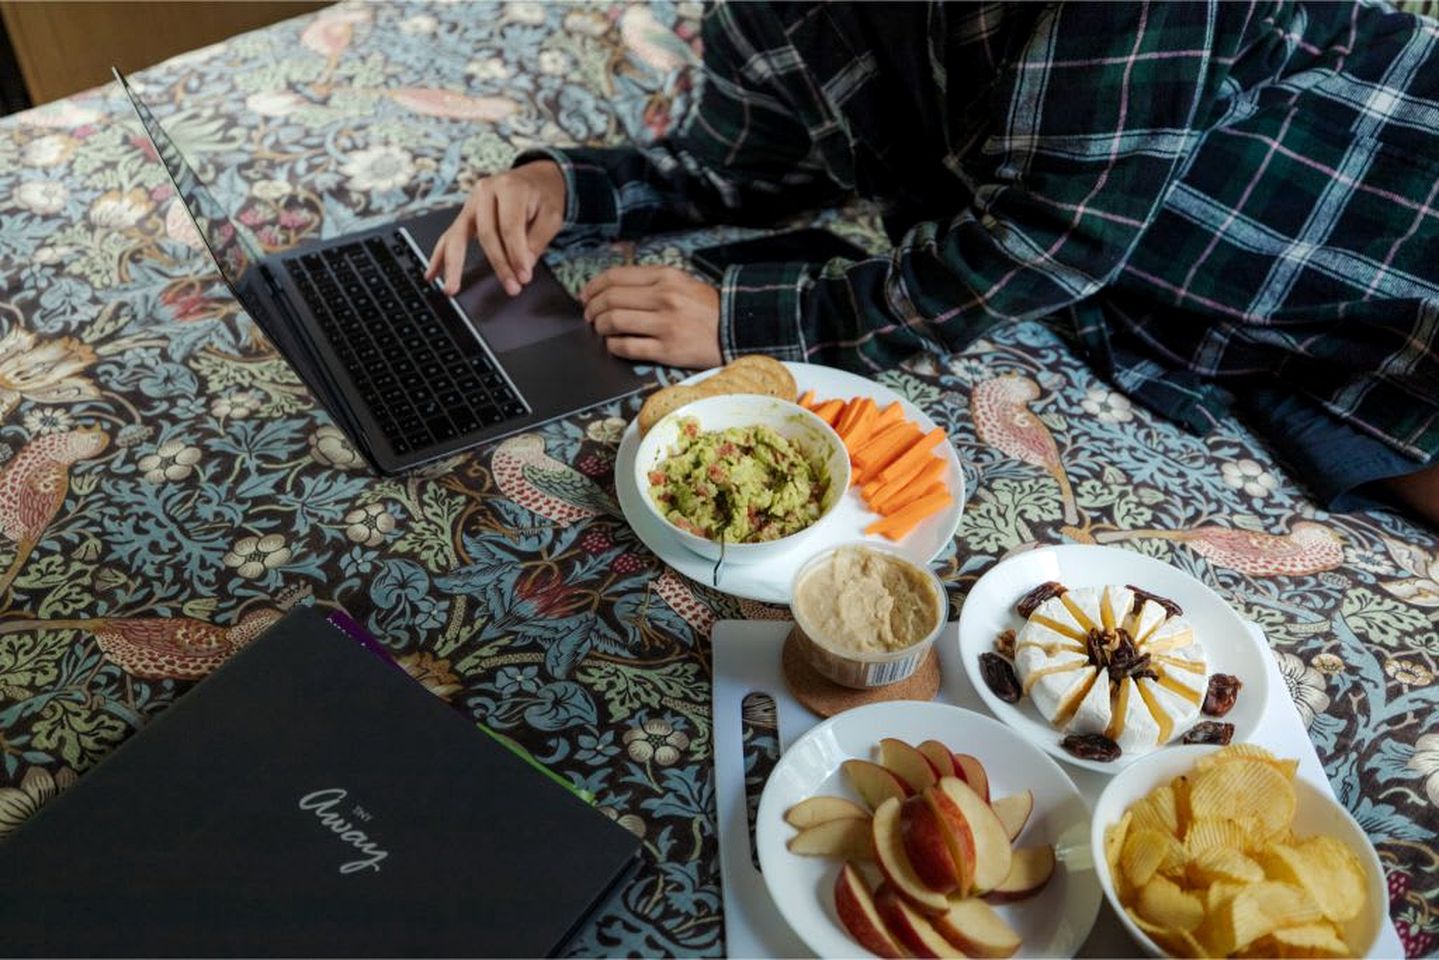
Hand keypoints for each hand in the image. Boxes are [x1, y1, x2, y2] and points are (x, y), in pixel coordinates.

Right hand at [424, 160, 565, 295]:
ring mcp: (471, 202)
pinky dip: (440, 257)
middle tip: (511, 287)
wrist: (534, 179)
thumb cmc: (543, 197)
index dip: (516, 254)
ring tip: (451, 289)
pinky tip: (432, 275)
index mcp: (509, 187)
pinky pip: (449, 237)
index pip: (509, 226)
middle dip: (499, 264)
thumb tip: (522, 266)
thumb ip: (537, 240)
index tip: (524, 277)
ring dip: (454, 265)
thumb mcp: (551, 215)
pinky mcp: (465, 215)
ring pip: (459, 235)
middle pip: (486, 233)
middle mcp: (485, 191)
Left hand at [581, 265, 721, 367]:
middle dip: (592, 308)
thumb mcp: (681, 281)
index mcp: (666, 276)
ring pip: (614, 322)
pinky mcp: (668, 350)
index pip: (616, 277)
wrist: (735, 329)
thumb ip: (650, 281)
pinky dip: (613, 345)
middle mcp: (664, 297)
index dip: (593, 286)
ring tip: (600, 330)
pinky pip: (627, 347)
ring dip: (599, 327)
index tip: (586, 296)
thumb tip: (612, 289)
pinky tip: (614, 344)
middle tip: (589, 315)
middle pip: (610, 299)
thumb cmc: (705, 307)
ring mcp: (665, 325)